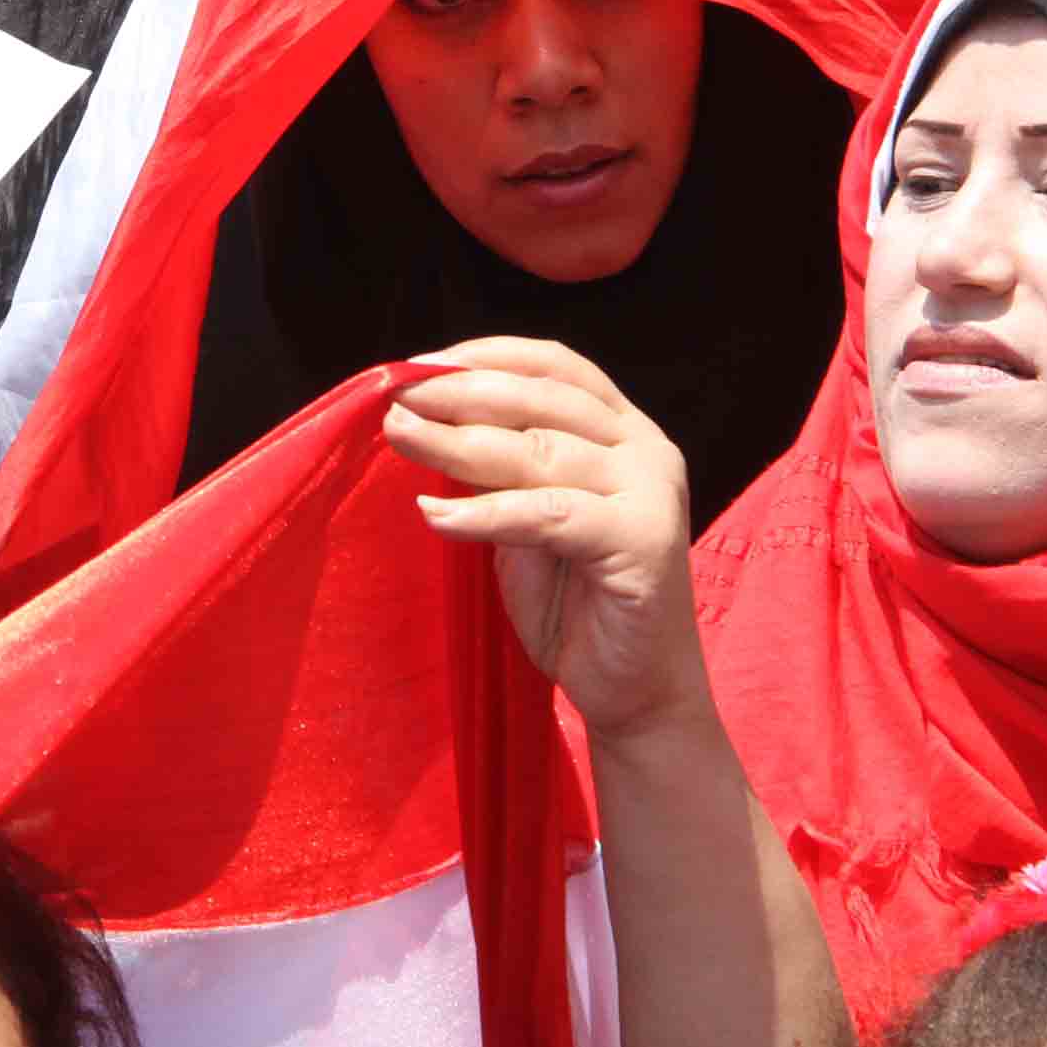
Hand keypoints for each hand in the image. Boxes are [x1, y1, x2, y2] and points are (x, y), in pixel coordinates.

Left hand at [380, 336, 709, 745]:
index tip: (417, 364)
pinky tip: (437, 514)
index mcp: (623, 430)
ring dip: (458, 443)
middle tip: (396, 399)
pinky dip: (487, 513)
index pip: (554, 367)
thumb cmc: (576, 605)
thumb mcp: (527, 521)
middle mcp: (646, 449)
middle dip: (460, 393)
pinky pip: (549, 514)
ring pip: (540, 451)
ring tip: (400, 437)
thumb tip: (426, 419)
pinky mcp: (642, 540)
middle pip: (542, 400)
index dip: (486, 356)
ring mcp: (650, 491)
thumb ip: (500, 469)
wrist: (635, 691)